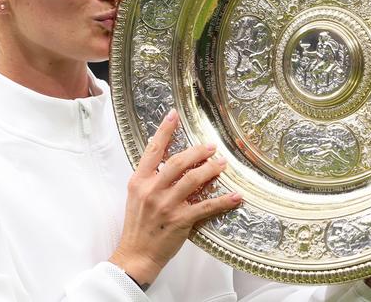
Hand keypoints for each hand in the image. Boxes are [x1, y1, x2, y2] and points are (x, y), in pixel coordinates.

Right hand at [109, 109, 241, 285]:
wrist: (136, 254)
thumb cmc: (137, 225)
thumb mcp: (136, 196)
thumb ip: (150, 178)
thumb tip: (166, 160)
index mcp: (139, 181)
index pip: (153, 150)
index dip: (164, 131)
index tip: (174, 115)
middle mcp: (152, 190)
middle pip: (178, 162)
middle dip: (197, 152)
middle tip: (211, 146)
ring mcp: (166, 205)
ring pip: (193, 180)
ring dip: (210, 170)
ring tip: (221, 164)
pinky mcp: (180, 221)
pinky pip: (206, 207)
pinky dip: (222, 201)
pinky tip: (235, 196)